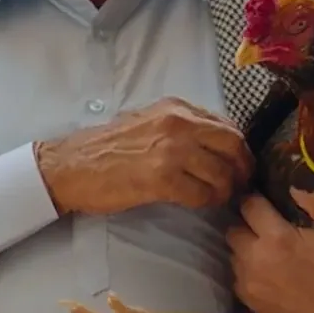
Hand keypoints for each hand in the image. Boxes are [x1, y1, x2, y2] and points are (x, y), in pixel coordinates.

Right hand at [35, 97, 252, 215]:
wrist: (71, 166)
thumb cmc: (105, 148)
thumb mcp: (147, 122)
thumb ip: (180, 127)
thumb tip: (213, 144)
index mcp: (175, 108)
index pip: (226, 125)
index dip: (238, 148)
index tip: (239, 164)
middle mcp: (178, 123)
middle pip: (233, 145)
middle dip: (242, 168)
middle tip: (240, 184)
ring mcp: (171, 150)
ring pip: (222, 172)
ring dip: (226, 189)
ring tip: (220, 198)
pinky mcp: (162, 178)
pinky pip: (202, 193)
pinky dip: (208, 201)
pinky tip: (201, 204)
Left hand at [227, 189, 313, 312]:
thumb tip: (293, 188)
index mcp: (277, 239)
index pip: (248, 205)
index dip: (257, 198)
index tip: (268, 200)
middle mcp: (254, 261)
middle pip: (234, 229)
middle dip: (248, 223)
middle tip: (271, 226)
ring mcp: (250, 286)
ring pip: (233, 254)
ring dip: (247, 247)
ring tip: (271, 249)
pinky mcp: (252, 305)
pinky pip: (238, 277)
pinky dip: (248, 270)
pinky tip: (271, 271)